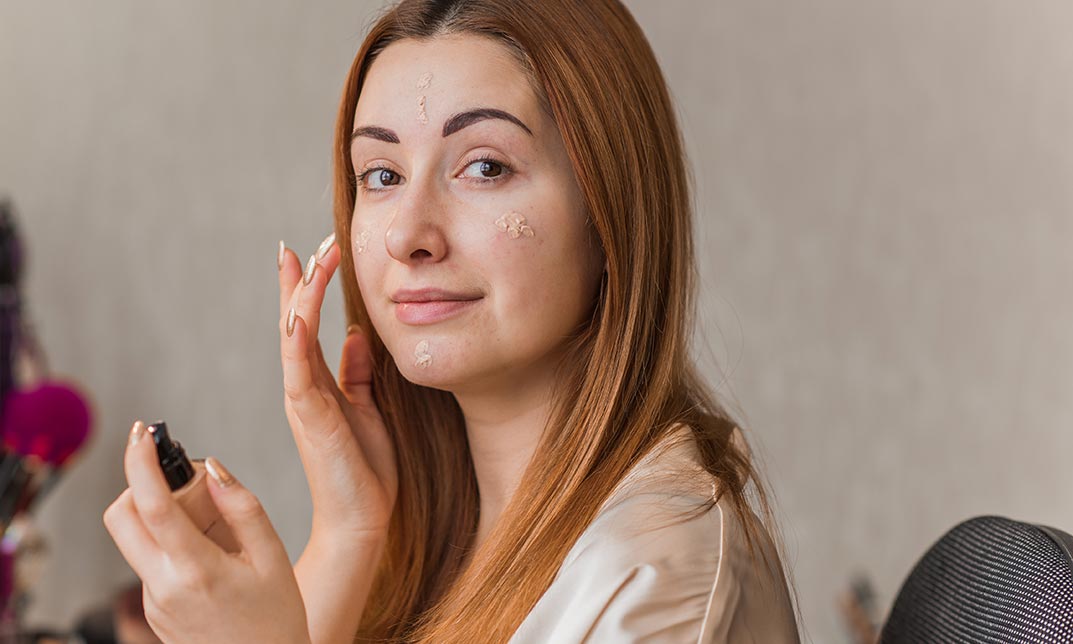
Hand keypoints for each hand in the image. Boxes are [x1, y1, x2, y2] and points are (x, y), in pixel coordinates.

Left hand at [103, 421, 309, 643]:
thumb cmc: (277, 618)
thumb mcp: (273, 556)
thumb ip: (242, 507)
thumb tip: (213, 469)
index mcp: (196, 570)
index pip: (151, 505)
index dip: (139, 462)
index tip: (140, 433)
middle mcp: (163, 587)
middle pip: (120, 518)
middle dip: (139, 485)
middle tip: (177, 479)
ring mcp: (152, 602)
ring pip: (135, 540)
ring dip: (158, 516)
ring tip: (211, 525)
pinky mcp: (152, 611)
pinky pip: (150, 562)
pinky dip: (171, 544)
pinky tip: (212, 556)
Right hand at [278, 235, 397, 544]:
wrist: (361, 519)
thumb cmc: (365, 468)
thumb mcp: (368, 409)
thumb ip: (358, 374)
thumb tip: (357, 336)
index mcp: (318, 384)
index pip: (308, 326)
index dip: (308, 289)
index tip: (315, 252)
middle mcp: (303, 386)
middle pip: (294, 322)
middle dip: (299, 282)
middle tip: (303, 244)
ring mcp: (303, 399)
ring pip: (293, 337)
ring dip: (299, 297)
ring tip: (304, 260)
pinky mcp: (309, 416)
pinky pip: (299, 369)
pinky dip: (297, 337)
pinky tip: (299, 309)